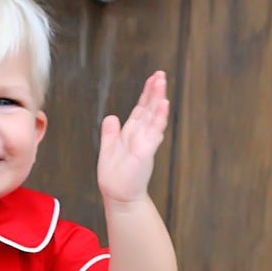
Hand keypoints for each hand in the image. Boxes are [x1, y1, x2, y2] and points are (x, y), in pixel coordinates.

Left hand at [97, 71, 168, 204]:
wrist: (118, 196)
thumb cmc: (115, 177)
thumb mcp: (108, 149)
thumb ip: (110, 133)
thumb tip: (111, 117)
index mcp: (131, 133)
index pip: (141, 109)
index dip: (146, 93)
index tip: (152, 78)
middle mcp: (140, 135)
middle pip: (149, 108)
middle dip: (154, 91)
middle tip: (161, 74)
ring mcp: (144, 142)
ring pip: (153, 116)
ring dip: (158, 99)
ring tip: (162, 83)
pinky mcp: (145, 152)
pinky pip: (153, 132)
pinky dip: (158, 118)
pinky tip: (163, 105)